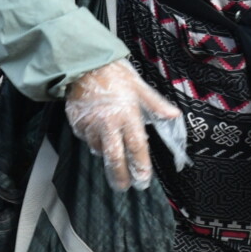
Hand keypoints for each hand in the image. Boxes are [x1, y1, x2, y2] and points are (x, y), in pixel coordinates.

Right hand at [64, 60, 179, 190]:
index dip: (140, 165)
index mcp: (126, 114)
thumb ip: (156, 104)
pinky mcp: (77, 124)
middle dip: (119, 175)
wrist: (84, 64)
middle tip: (124, 187)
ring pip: (99, 149)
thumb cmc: (114, 74)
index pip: (136, 146)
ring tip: (112, 146)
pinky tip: (98, 132)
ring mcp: (90, 125)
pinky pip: (87, 139)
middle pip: (114, 157)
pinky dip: (94, 141)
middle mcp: (107, 123)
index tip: (143, 179)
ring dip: (107, 153)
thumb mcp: (139, 86)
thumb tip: (174, 115)